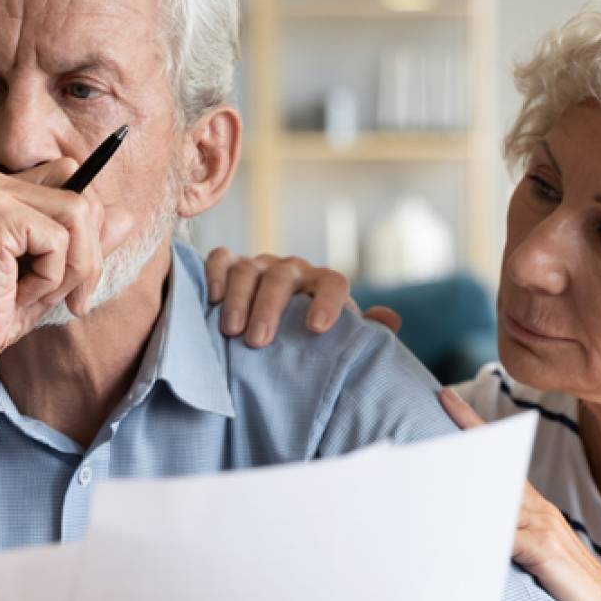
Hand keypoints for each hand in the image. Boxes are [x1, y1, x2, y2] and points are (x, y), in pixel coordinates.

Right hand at [0, 162, 133, 434]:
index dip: (87, 230)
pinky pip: (59, 240)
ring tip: (39, 294)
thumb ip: (85, 243)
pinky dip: (51, 277)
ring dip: (73, 268)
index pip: (73, 180)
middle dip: (90, 253)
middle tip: (71, 297)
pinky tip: (19, 293)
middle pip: (82, 195)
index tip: (75, 280)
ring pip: (79, 214)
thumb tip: (126, 215)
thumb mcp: (53, 273)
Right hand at [202, 247, 400, 347]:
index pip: (332, 281)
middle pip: (282, 276)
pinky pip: (220, 259)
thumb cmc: (308, 336)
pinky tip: (211, 300)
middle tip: (259, 341)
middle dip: (269, 308)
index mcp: (322, 283)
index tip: (317, 329)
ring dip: (238, 299)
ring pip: (247, 269)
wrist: (275, 327)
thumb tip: (390, 320)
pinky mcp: (229, 265)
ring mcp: (259, 265)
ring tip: (232, 331)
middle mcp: (291, 269)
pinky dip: (214, 274)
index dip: (328, 301)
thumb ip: (364, 331)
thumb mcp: (338, 337)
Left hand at [437, 389, 600, 600]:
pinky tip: (457, 515)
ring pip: (495, 491)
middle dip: (466, 434)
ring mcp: (540, 525)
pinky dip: (481, 522)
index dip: (472, 426)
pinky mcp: (540, 548)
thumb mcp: (534, 559)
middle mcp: (537, 509)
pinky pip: (502, 530)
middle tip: (438, 398)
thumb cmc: (573, 594)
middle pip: (494, 463)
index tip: (445, 396)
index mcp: (535, 509)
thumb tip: (470, 530)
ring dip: (465, 476)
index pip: (498, 460)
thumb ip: (507, 540)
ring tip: (430, 453)